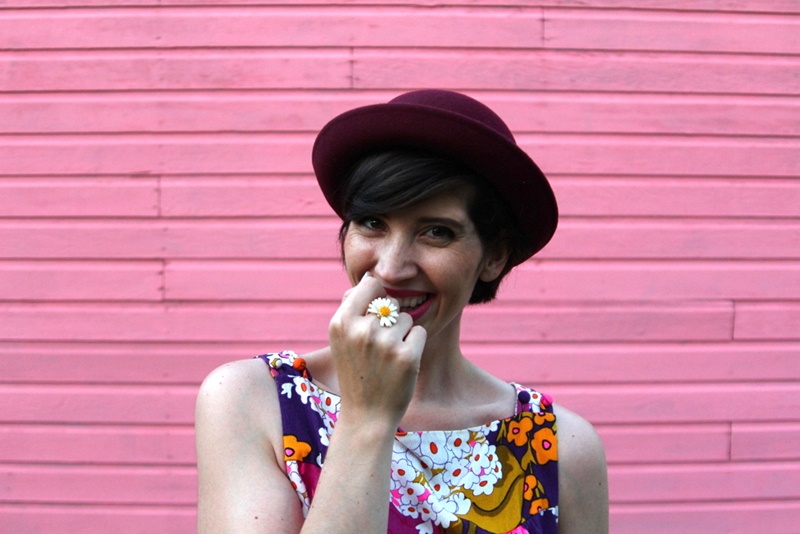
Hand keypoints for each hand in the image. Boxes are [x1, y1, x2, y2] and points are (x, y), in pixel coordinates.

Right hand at [328, 274, 426, 427]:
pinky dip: (415, 346)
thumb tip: (370, 279)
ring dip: (403, 334)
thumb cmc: (357, 372)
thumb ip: (352, 308)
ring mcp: (384, 344)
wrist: (366, 414)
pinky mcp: (406, 357)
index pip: (371, 284)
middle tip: (378, 348)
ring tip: (388, 357)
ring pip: (406, 318)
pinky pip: (419, 333)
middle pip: (391, 303)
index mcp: (341, 323)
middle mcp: (361, 330)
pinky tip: (401, 363)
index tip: (375, 315)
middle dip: (390, 320)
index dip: (378, 296)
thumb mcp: (342, 339)